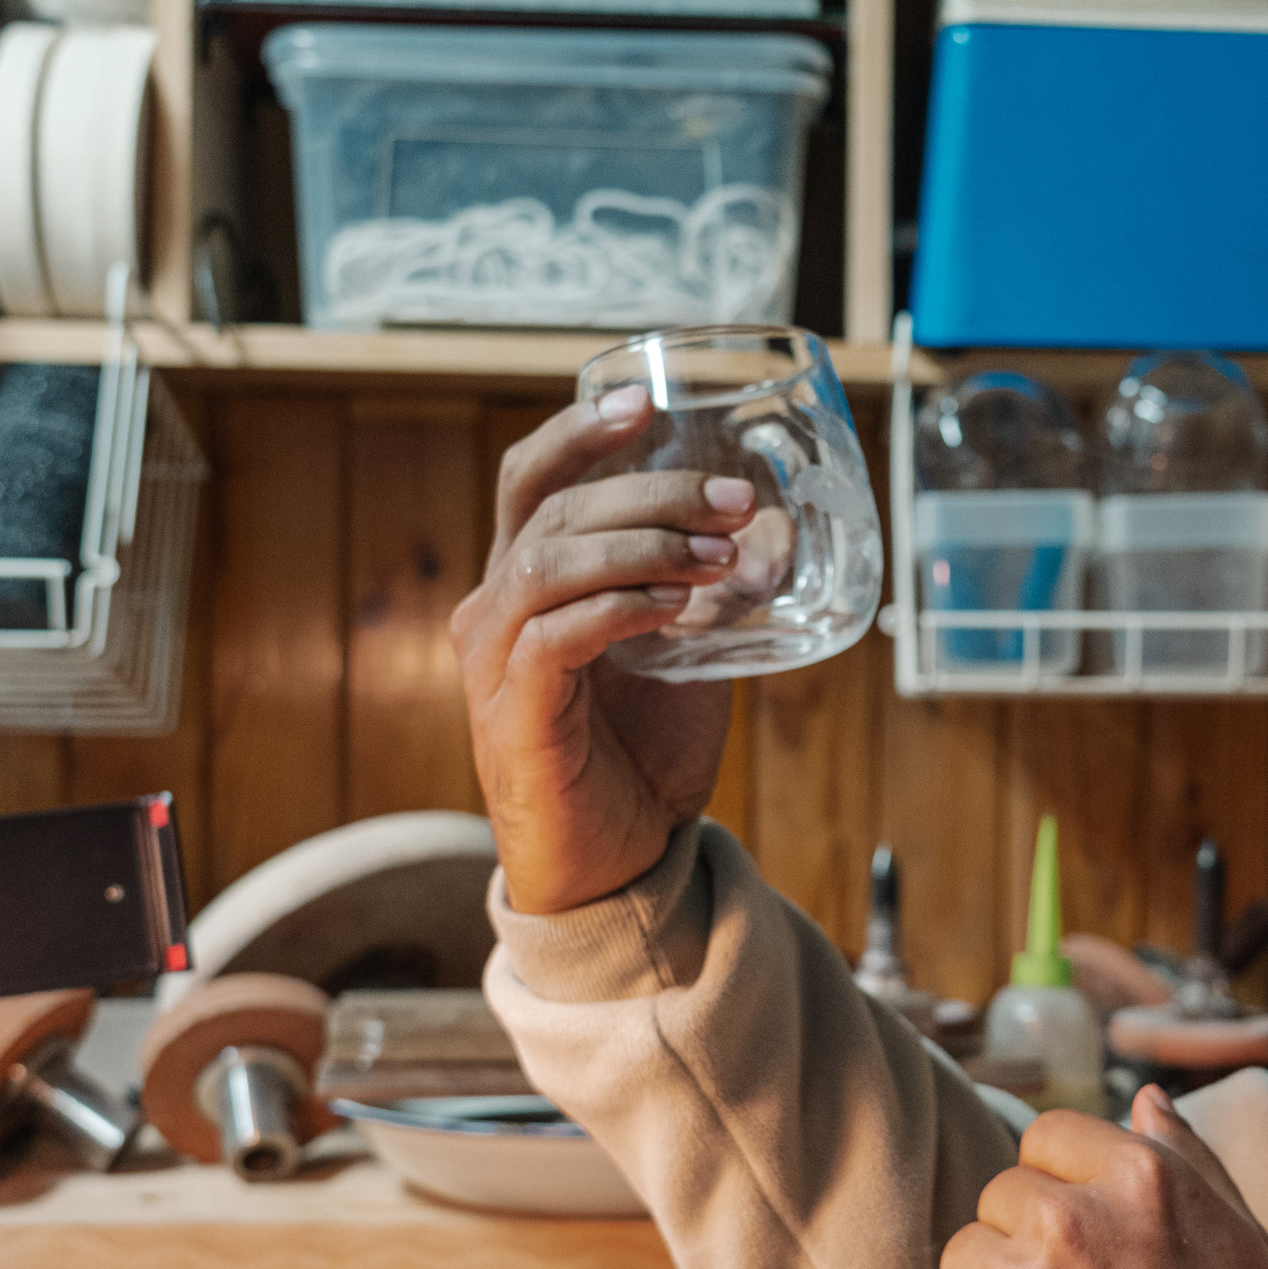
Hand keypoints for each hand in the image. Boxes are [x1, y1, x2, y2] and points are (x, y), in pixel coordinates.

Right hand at [452, 386, 750, 913]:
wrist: (619, 866)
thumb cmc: (641, 757)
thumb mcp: (694, 654)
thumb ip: (717, 592)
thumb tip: (773, 530)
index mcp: (528, 584)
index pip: (533, 481)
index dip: (580, 432)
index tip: (645, 401)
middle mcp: (495, 610)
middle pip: (557, 510)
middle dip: (651, 491)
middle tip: (734, 502)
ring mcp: (494, 661)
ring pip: (550, 561)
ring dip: (643, 545)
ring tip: (717, 556)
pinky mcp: (512, 713)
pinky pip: (557, 635)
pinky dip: (622, 608)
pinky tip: (678, 608)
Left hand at [939, 1085, 1267, 1268]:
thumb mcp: (1241, 1241)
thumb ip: (1188, 1160)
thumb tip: (1146, 1099)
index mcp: (1137, 1178)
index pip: (1050, 1135)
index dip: (1064, 1180)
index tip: (1086, 1228)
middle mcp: (1070, 1220)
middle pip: (1003, 1194)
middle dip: (1029, 1239)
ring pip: (967, 1257)